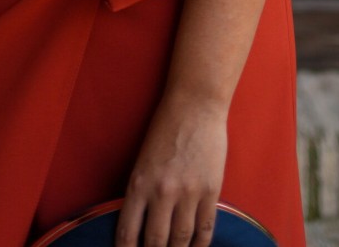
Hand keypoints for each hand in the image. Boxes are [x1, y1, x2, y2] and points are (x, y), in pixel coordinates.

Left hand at [116, 94, 227, 246]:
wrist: (195, 105)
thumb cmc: (165, 127)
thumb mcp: (142, 159)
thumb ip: (141, 191)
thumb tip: (140, 223)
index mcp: (139, 183)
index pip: (128, 232)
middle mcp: (162, 192)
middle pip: (156, 242)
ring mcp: (188, 193)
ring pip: (181, 240)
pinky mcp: (211, 191)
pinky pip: (205, 229)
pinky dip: (200, 245)